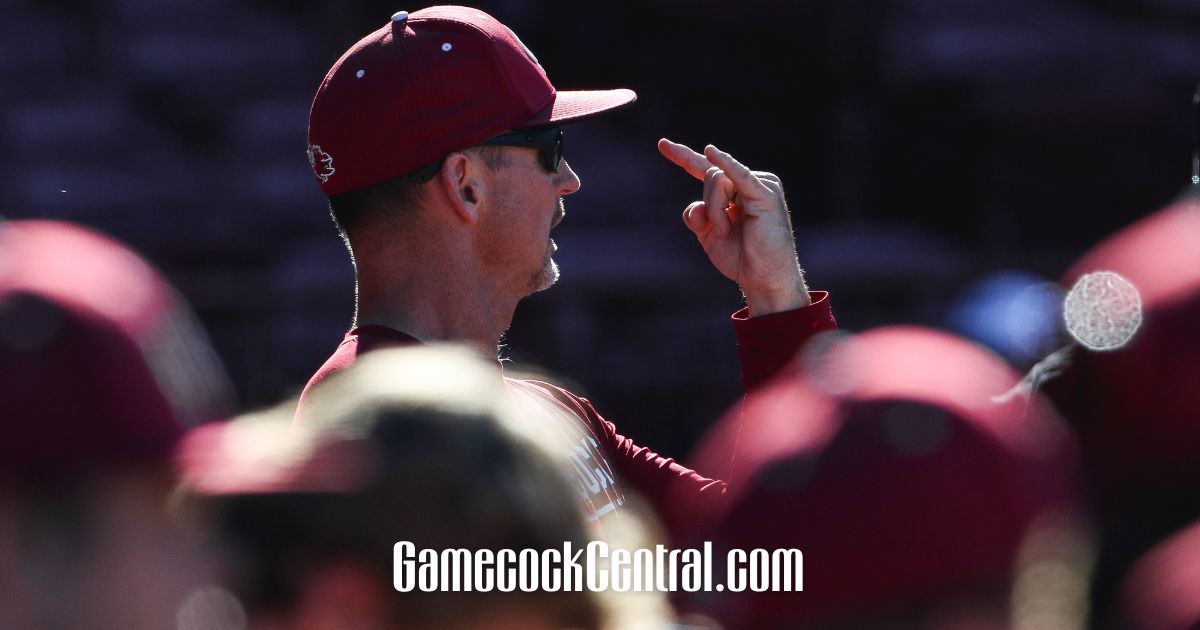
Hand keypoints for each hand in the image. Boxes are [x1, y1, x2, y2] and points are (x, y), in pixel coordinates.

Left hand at [658, 138, 808, 314]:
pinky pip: (740, 176)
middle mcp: (747, 181)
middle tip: (723, 231)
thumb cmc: (741, 257)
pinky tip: (711, 151)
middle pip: (709, 177)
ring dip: (715, 211)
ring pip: (717, 179)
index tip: (662, 144)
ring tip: (730, 230)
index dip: (683, 156)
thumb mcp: (708, 236)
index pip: (704, 168)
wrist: (763, 278)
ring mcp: (759, 184)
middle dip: (708, 207)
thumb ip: (696, 216)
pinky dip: (727, 164)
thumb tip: (697, 205)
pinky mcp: (766, 194)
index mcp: (734, 190)